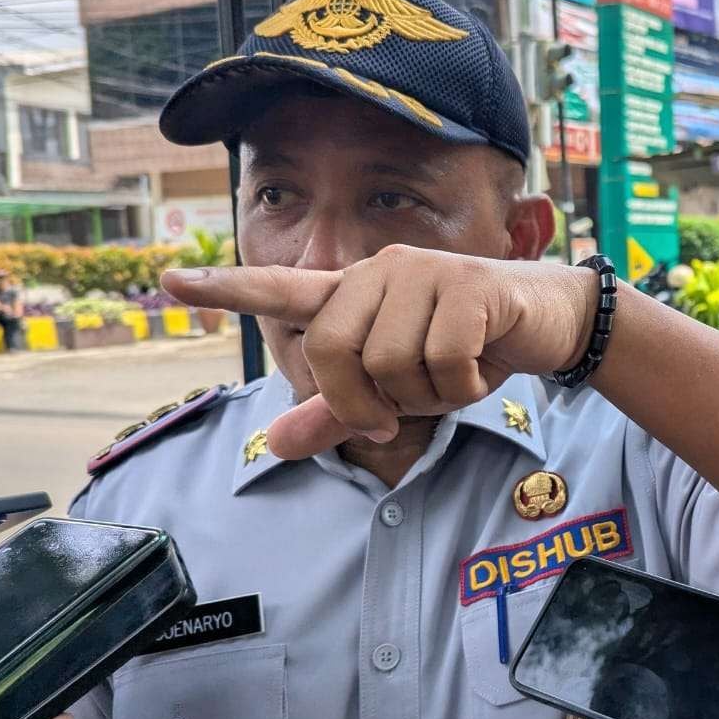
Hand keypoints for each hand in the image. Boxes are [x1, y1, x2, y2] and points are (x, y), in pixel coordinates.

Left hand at [162, 246, 595, 458]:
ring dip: (427, 395)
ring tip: (456, 377)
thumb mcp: (399, 391)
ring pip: (391, 363)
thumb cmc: (467, 351)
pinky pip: (442, 359)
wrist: (549, 321)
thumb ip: (338, 414)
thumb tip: (273, 445)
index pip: (283, 289)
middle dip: (367, 402)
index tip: (169, 281)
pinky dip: (462, 386)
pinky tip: (482, 369)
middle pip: (335, 353)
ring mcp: (425, 273)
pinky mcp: (468, 284)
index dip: (226, 289)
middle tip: (401, 414)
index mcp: (356, 294)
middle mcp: (381, 272)